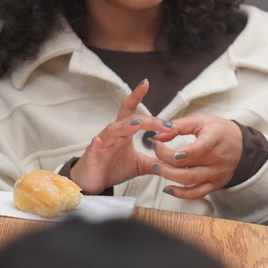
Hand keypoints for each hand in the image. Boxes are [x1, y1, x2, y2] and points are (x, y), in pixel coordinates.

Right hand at [70, 80, 177, 194]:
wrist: (92, 184)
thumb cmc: (114, 168)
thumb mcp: (139, 165)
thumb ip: (156, 161)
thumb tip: (175, 162)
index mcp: (124, 132)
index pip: (131, 110)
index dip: (137, 95)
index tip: (146, 83)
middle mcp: (113, 133)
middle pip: (129, 120)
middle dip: (148, 121)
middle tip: (166, 125)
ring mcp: (101, 144)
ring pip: (112, 130)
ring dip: (125, 126)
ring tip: (137, 124)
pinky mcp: (91, 157)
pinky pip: (92, 148)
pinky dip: (95, 144)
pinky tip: (97, 141)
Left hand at [149, 113, 242, 198]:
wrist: (241, 146)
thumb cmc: (219, 131)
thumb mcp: (201, 120)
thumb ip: (178, 126)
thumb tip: (158, 136)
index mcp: (216, 138)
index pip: (194, 149)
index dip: (173, 150)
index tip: (157, 142)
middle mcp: (218, 159)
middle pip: (185, 165)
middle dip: (164, 159)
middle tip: (154, 151)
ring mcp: (216, 174)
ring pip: (188, 180)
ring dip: (168, 175)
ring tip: (156, 167)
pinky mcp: (215, 185)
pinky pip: (196, 194)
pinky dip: (180, 194)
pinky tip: (168, 188)